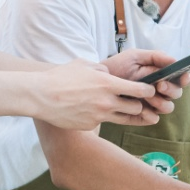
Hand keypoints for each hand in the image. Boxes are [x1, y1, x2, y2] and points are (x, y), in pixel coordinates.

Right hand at [35, 59, 159, 130]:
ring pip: (124, 118)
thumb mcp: (83, 64)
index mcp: (108, 84)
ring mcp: (99, 116)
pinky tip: (92, 111)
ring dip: (126, 113)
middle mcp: (107, 102)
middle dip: (139, 104)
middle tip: (135, 100)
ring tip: (120, 107)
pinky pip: (103, 122)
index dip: (148, 90)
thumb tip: (109, 73)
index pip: (140, 90)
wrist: (41, 96)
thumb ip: (101, 68)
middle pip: (137, 108)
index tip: (148, 89)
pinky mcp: (90, 126)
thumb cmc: (60, 77)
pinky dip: (103, 117)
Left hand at [100, 48, 188, 116]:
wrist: (97, 83)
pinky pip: (153, 119)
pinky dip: (150, 114)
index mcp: (161, 75)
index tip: (182, 76)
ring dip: (161, 101)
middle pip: (177, 94)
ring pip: (167, 107)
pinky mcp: (142, 115)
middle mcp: (159, 90)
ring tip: (147, 95)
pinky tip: (142, 109)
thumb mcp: (134, 57)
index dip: (185, 78)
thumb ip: (155, 56)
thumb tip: (175, 60)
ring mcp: (151, 104)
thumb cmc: (117, 67)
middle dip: (171, 89)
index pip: (181, 79)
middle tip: (159, 84)